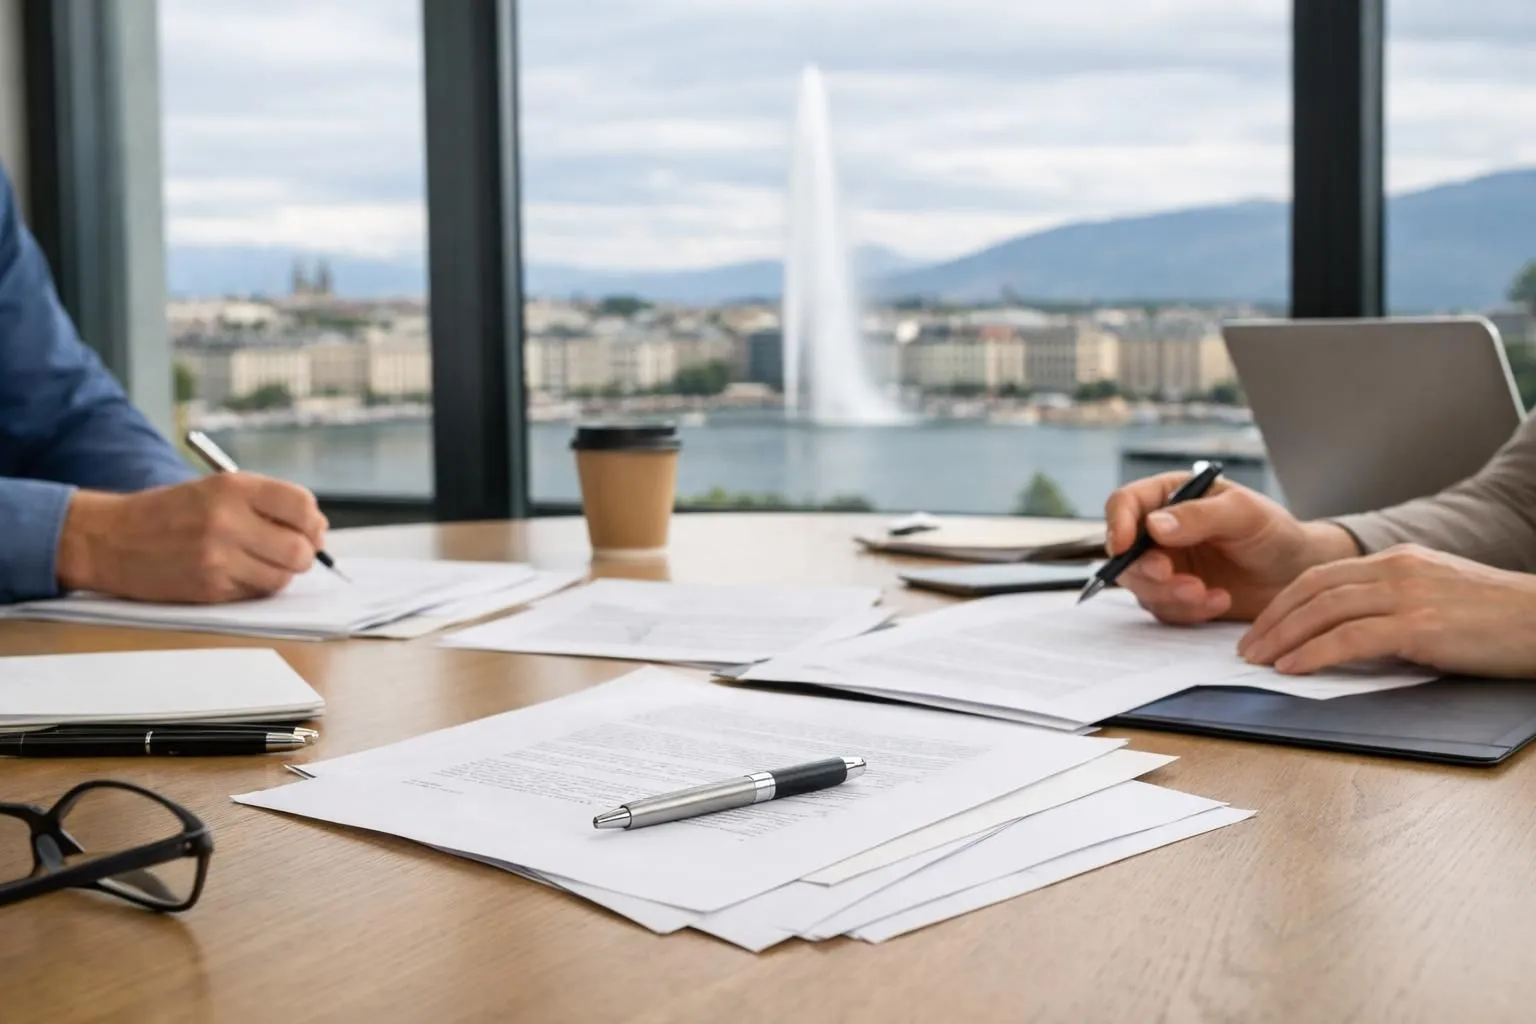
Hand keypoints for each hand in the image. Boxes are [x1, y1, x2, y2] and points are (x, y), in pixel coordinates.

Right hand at [55, 473, 326, 602]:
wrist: (109, 539)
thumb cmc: (169, 513)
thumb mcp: (215, 489)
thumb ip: (265, 504)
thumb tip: (318, 530)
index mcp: (232, 487)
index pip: (301, 505)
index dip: (313, 522)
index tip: (311, 530)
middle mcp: (227, 520)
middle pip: (299, 549)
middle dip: (303, 554)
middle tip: (290, 552)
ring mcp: (217, 558)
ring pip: (282, 578)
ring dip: (278, 573)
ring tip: (255, 561)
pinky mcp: (209, 588)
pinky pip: (255, 594)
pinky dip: (253, 587)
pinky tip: (232, 573)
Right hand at [1104, 474, 1360, 623]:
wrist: (1297, 573)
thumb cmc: (1274, 531)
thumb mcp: (1242, 514)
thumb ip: (1199, 516)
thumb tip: (1154, 525)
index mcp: (1169, 497)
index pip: (1124, 503)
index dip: (1117, 524)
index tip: (1123, 546)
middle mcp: (1159, 531)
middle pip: (1125, 551)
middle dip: (1147, 570)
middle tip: (1173, 577)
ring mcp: (1165, 566)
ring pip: (1140, 585)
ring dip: (1170, 594)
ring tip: (1208, 593)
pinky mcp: (1175, 597)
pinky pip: (1164, 609)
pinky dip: (1188, 610)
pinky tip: (1220, 600)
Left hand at [1238, 545, 1535, 676]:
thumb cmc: (1497, 620)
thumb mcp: (1437, 596)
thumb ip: (1394, 602)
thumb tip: (1348, 631)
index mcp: (1398, 560)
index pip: (1322, 574)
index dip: (1283, 601)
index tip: (1260, 625)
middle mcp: (1397, 570)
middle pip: (1312, 588)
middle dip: (1271, 618)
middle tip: (1245, 647)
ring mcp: (1408, 595)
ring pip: (1323, 610)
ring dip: (1281, 636)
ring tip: (1257, 660)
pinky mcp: (1421, 627)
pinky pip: (1350, 637)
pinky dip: (1314, 653)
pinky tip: (1292, 667)